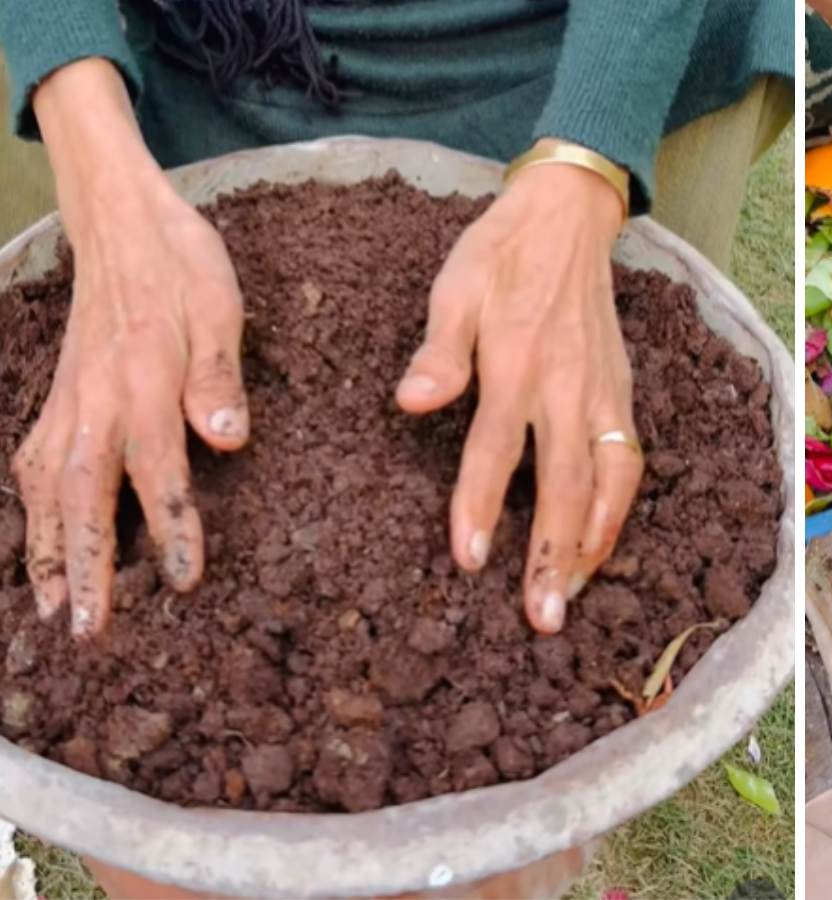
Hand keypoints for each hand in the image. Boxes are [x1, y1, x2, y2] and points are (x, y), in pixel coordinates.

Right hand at [12, 180, 248, 636]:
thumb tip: (229, 436)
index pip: (157, 468)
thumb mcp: (220, 306)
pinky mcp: (57, 399)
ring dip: (47, 551)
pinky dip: (31, 514)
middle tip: (88, 629)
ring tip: (50, 611)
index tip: (183, 580)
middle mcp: (96, 399)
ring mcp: (68, 400)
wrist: (120, 221)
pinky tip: (37, 553)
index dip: (171, 526)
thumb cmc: (181, 264)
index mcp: (142, 379)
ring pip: (45, 488)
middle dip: (85, 566)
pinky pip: (32, 465)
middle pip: (83, 495)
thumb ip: (220, 375)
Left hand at [395, 157, 639, 633]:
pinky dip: (617, 512)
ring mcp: (602, 394)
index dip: (480, 506)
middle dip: (552, 555)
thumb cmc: (500, 256)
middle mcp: (566, 385)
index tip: (470, 561)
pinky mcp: (622, 395)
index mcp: (515, 360)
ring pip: (606, 483)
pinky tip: (598, 547)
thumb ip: (438, 351)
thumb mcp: (453, 288)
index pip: (496, 448)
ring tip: (572, 595)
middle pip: (563, 484)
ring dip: (591, 545)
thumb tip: (410, 401)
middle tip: (542, 616)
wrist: (569, 220)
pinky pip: (628, 465)